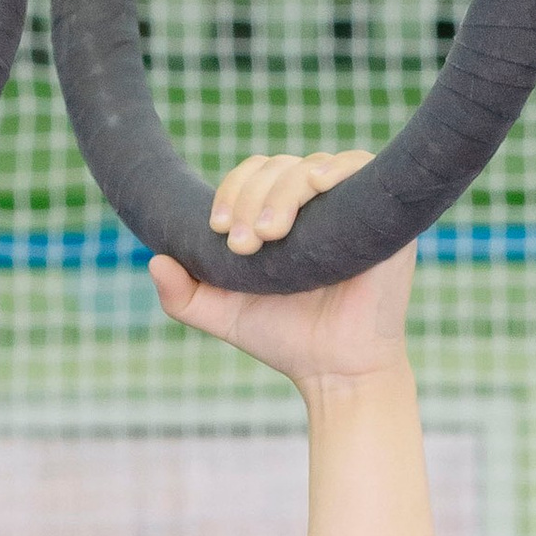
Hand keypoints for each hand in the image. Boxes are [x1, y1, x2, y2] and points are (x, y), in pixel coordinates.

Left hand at [151, 154, 415, 391]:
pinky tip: (316, 186)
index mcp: (281, 213)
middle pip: (277, 168)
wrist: (335, 371)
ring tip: (267, 235)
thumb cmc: (286, 339)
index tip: (218, 231)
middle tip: (243, 244)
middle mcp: (316, 203)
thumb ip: (184, 296)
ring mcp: (349, 203)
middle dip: (250, 197)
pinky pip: (358, 164)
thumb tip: (154, 261)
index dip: (231, 191)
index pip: (252, 175)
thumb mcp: (224, 315)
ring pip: (309, 166)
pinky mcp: (380, 211)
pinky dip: (333, 169)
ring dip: (281, 192)